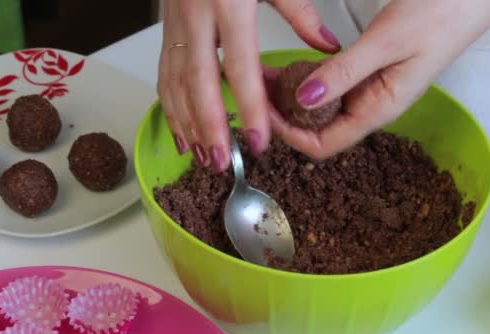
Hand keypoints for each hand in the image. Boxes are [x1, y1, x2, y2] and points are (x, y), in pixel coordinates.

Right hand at [157, 0, 340, 172]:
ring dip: (186, 123)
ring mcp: (176, 23)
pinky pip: (163, 73)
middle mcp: (196, 16)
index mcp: (229, 3)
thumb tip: (326, 47)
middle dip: (209, 126)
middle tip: (221, 162)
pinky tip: (180, 130)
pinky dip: (170, 106)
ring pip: (174, 82)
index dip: (250, 107)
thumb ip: (300, 12)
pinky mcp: (166, 29)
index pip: (240, 66)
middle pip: (199, 82)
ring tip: (200, 157)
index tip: (259, 141)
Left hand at [269, 0, 489, 158]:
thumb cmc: (442, 15)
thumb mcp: (386, 43)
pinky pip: (330, 86)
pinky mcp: (367, 73)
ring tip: (265, 75)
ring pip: (320, 107)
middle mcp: (371, 106)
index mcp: (379, 109)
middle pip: (317, 128)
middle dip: (283, 115)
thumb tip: (303, 100)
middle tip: (255, 89)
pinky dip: (306, 79)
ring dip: (291, 96)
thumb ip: (344, 73)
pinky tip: (289, 66)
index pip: (324, 145)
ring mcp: (368, 90)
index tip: (264, 112)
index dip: (290, 136)